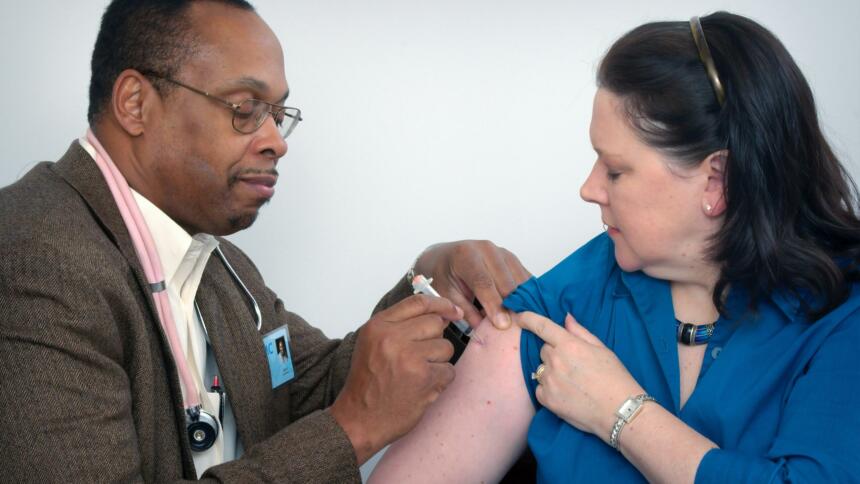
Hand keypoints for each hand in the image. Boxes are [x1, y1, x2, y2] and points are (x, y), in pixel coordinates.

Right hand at [330, 294, 461, 463]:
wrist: (359, 419)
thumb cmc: (368, 382)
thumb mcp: (372, 342)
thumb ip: (400, 325)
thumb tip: (440, 314)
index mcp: (379, 326)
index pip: (418, 302)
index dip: (440, 304)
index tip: (452, 310)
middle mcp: (393, 338)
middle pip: (435, 323)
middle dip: (435, 339)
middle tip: (422, 356)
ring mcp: (410, 358)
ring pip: (446, 347)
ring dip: (438, 361)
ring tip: (418, 374)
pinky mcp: (425, 378)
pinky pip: (449, 370)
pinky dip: (440, 380)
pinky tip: (422, 387)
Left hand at [414, 240, 530, 330]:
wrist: (445, 255)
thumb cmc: (444, 274)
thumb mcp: (447, 293)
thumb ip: (465, 310)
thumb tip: (483, 329)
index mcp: (465, 256)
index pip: (483, 282)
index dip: (494, 304)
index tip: (502, 324)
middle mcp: (486, 249)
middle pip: (505, 280)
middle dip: (511, 305)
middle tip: (516, 327)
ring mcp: (501, 251)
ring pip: (518, 278)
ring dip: (522, 299)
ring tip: (524, 320)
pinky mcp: (511, 257)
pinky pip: (524, 275)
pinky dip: (527, 292)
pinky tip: (527, 308)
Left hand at [516, 312, 642, 440]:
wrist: (620, 411)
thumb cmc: (615, 377)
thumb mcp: (602, 349)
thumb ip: (580, 332)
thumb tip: (566, 318)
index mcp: (569, 345)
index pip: (542, 326)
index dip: (529, 318)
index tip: (520, 316)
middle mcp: (555, 361)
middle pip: (544, 350)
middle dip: (554, 353)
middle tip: (574, 365)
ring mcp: (549, 381)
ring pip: (541, 369)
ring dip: (551, 372)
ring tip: (572, 383)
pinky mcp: (547, 399)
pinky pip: (540, 388)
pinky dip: (548, 389)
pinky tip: (566, 394)